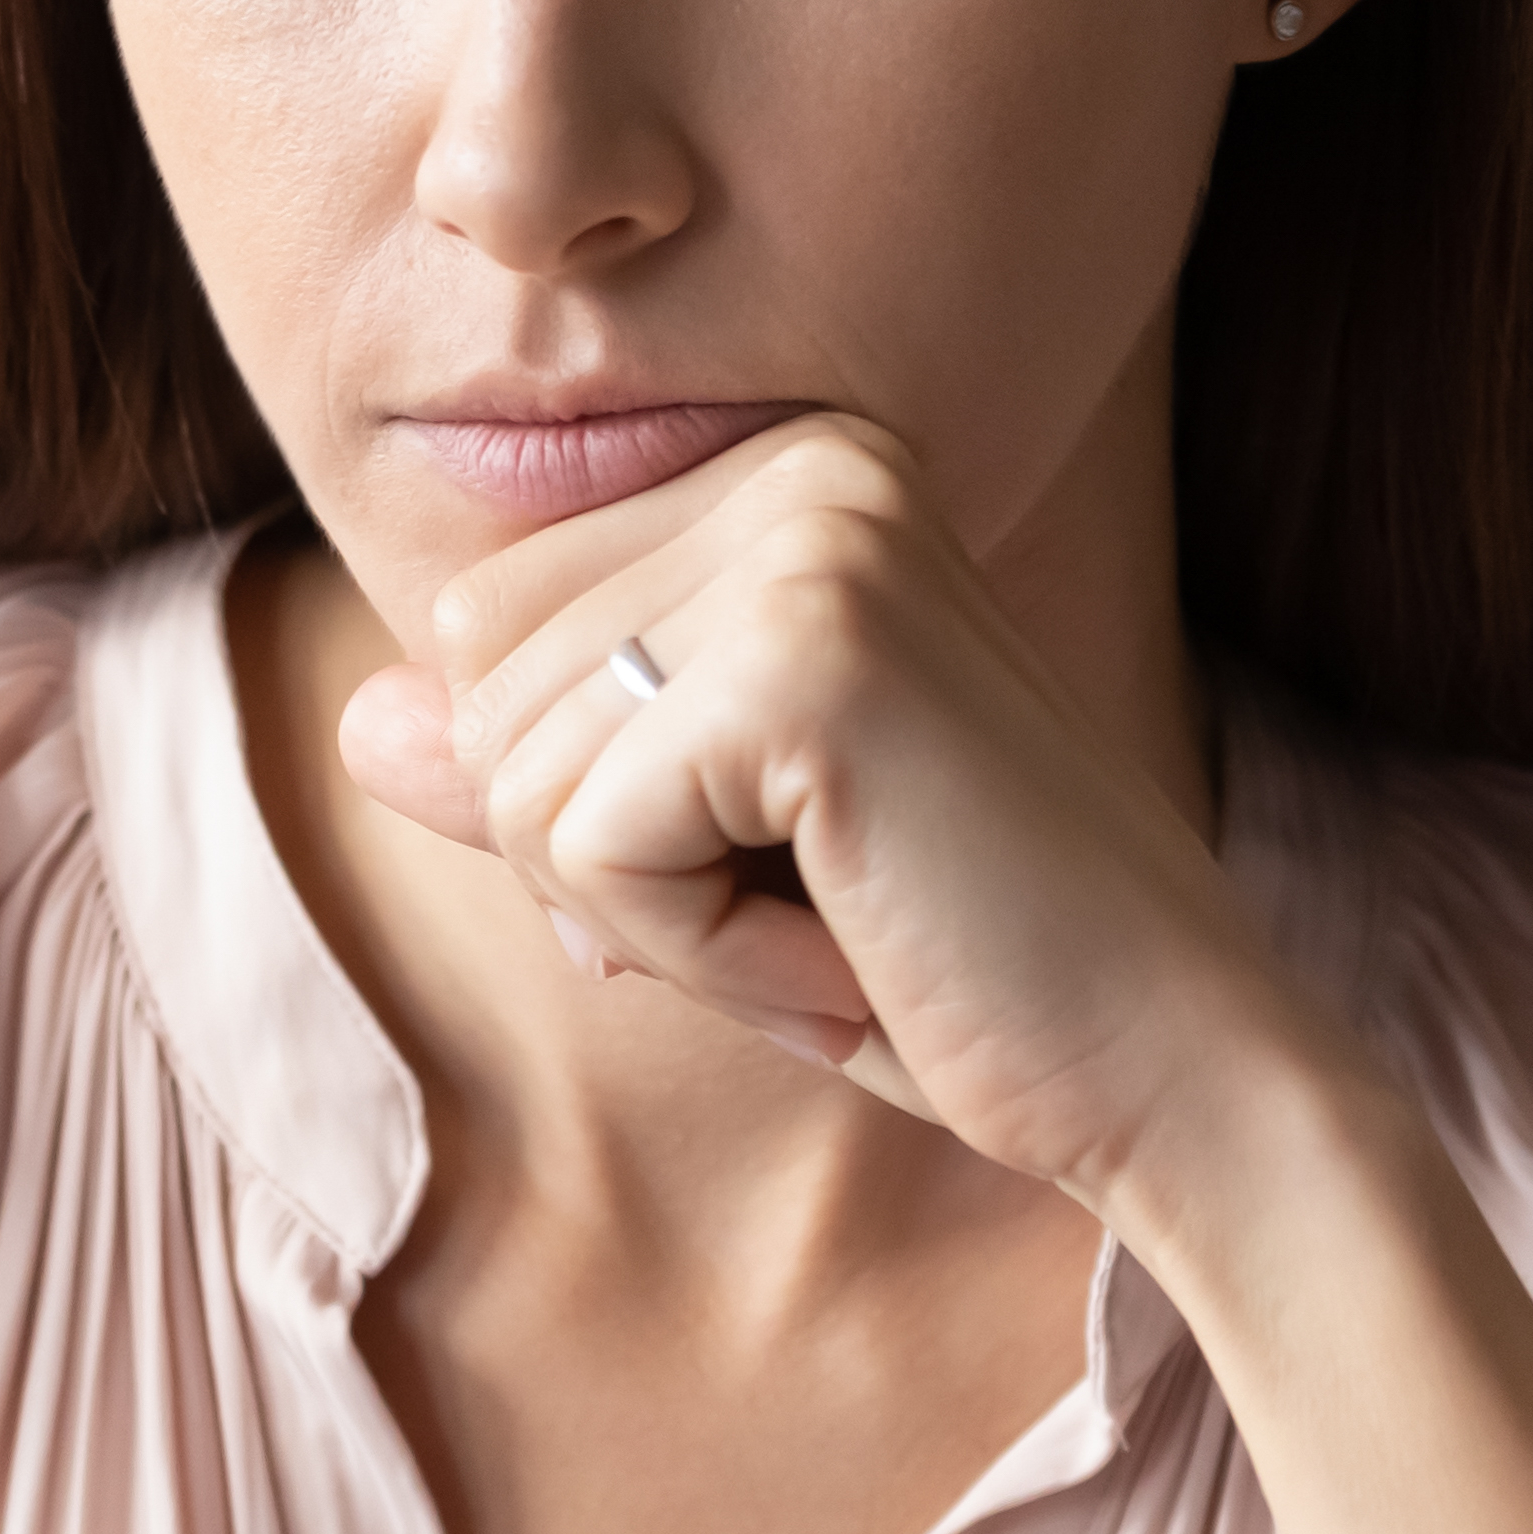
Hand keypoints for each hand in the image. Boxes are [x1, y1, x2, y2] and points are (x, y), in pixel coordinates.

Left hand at [335, 415, 1354, 1207]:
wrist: (1174, 1071)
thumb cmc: (954, 964)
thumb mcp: (705, 855)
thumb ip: (539, 771)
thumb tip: (358, 724)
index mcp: (792, 468)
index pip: (492, 624)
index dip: (598, 799)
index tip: (792, 847)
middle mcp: (804, 462)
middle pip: (482, 683)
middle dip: (607, 856)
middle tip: (821, 896)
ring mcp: (809, 545)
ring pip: (514, 772)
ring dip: (655, 913)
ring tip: (844, 915)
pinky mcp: (800, 660)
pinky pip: (580, 848)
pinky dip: (694, 952)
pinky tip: (849, 949)